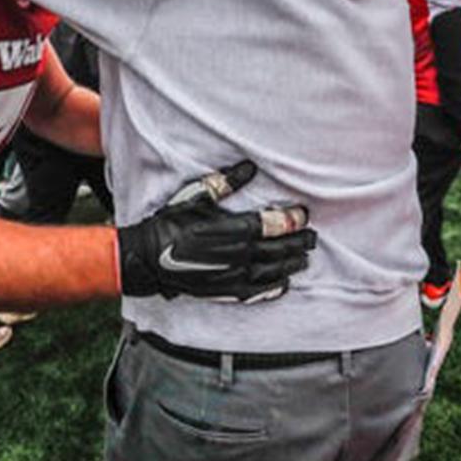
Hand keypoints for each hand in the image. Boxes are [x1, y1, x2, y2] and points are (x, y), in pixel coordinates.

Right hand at [117, 161, 315, 302]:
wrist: (148, 258)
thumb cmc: (170, 223)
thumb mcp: (195, 196)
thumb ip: (224, 183)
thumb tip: (248, 168)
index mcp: (233, 229)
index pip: (274, 225)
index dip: (292, 219)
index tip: (302, 213)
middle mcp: (238, 255)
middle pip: (279, 250)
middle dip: (299, 242)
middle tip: (312, 236)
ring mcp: (234, 276)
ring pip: (273, 271)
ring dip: (292, 264)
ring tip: (303, 258)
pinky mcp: (226, 291)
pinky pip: (258, 292)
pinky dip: (274, 288)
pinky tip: (284, 284)